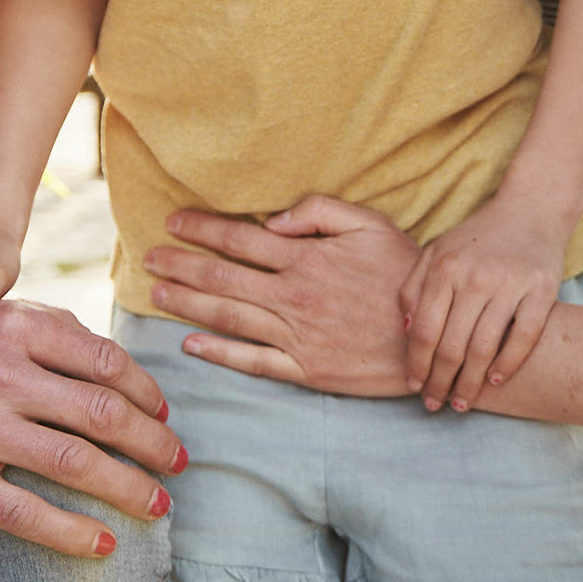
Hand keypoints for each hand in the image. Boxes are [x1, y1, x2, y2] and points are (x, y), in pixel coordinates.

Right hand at [0, 298, 184, 556]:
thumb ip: (50, 332)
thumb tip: (122, 369)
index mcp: (12, 326)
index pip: (103, 360)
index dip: (146, 393)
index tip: (165, 415)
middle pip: (100, 412)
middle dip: (151, 443)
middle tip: (178, 463)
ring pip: (73, 463)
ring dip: (127, 488)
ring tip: (156, 504)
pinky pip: (25, 512)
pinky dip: (71, 532)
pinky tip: (102, 543)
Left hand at [142, 195, 420, 396]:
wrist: (433, 334)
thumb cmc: (402, 271)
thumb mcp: (369, 223)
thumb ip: (318, 211)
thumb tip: (271, 220)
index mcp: (306, 258)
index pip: (239, 239)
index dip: (201, 229)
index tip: (172, 222)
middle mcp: (294, 296)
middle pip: (222, 278)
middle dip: (180, 266)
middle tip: (149, 258)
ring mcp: (297, 336)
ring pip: (228, 317)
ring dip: (188, 304)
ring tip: (158, 294)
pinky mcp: (306, 370)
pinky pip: (252, 362)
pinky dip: (218, 353)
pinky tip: (191, 345)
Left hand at [401, 199, 566, 411]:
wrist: (530, 210)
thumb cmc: (476, 238)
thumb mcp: (436, 251)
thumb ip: (414, 287)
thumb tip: (405, 331)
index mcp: (445, 267)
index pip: (424, 329)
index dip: (416, 364)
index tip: (413, 387)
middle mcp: (476, 276)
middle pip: (452, 345)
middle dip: (439, 382)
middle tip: (434, 404)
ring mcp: (510, 284)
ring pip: (485, 347)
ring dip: (470, 383)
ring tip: (461, 403)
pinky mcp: (542, 289)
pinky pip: (524, 336)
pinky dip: (509, 363)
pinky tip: (495, 380)